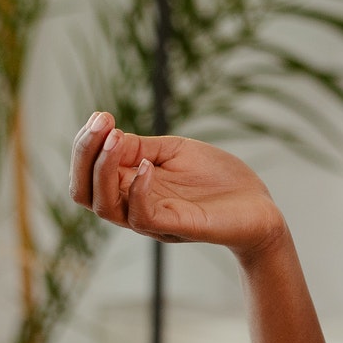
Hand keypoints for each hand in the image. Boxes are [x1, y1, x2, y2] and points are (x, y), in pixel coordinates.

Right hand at [69, 112, 286, 259]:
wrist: (259, 207)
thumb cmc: (217, 178)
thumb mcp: (174, 151)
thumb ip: (141, 147)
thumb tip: (108, 136)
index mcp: (130, 187)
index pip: (86, 175)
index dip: (85, 145)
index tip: (101, 115)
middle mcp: (133, 206)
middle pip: (84, 193)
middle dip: (84, 154)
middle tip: (101, 123)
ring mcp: (154, 220)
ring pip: (105, 207)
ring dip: (104, 169)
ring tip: (116, 137)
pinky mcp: (177, 227)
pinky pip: (142, 217)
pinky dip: (138, 190)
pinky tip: (147, 166)